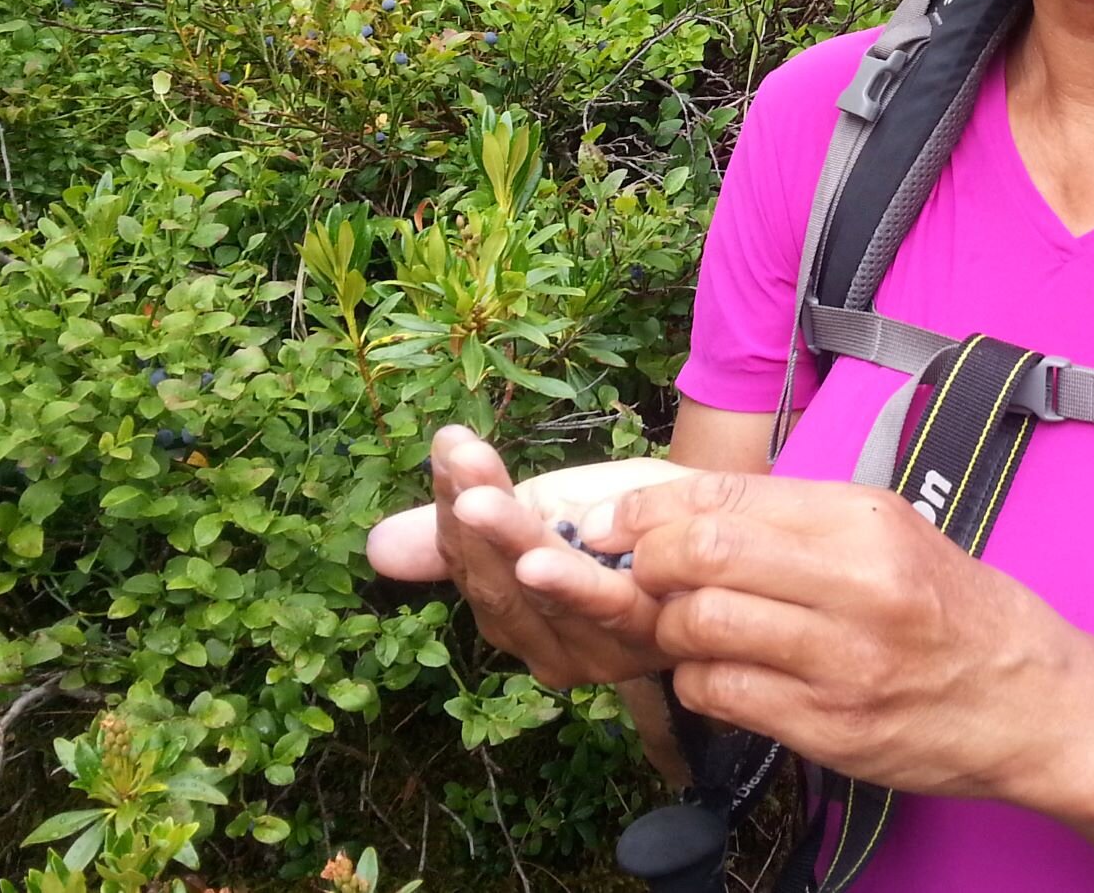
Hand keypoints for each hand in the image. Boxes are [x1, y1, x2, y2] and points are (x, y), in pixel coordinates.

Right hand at [364, 427, 692, 688]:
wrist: (720, 527)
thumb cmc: (626, 521)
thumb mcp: (540, 509)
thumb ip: (468, 524)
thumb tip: (373, 545)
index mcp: (510, 610)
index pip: (466, 556)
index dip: (452, 502)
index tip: (448, 442)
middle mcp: (543, 644)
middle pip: (493, 579)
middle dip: (473, 513)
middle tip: (458, 455)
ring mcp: (591, 649)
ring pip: (537, 589)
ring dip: (509, 538)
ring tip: (478, 499)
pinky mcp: (643, 638)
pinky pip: (600, 607)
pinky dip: (569, 582)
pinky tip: (541, 554)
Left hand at [591, 470, 1083, 803]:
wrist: (1029, 700)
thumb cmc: (951, 608)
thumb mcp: (890, 531)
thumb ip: (798, 518)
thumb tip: (688, 508)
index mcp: (863, 521)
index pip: (727, 497)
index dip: (650, 508)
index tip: (612, 521)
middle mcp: (853, 584)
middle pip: (701, 555)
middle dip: (647, 562)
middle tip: (637, 573)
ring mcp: (840, 662)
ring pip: (701, 627)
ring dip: (669, 626)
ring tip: (683, 625)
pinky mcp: (828, 728)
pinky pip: (723, 694)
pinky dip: (698, 680)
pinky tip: (716, 670)